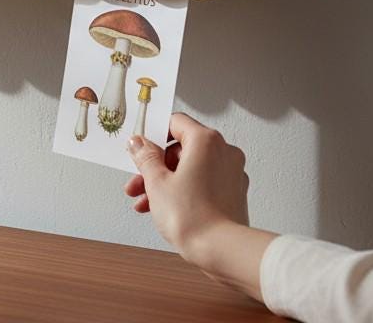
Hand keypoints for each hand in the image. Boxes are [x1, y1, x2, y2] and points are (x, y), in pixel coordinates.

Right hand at [125, 112, 274, 299]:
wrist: (222, 251)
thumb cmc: (193, 217)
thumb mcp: (156, 182)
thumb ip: (145, 157)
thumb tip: (139, 143)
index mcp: (206, 141)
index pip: (176, 122)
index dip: (154, 134)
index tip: (140, 148)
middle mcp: (224, 152)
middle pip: (182, 148)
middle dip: (156, 166)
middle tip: (138, 181)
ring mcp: (232, 173)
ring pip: (191, 168)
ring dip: (166, 181)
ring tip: (145, 202)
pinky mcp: (234, 193)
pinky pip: (203, 183)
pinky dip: (184, 190)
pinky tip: (164, 208)